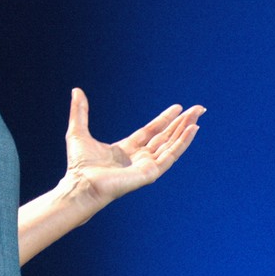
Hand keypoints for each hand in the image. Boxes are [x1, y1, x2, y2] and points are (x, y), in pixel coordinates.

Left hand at [64, 88, 203, 215]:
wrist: (82, 184)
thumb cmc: (79, 165)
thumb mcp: (78, 131)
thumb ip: (79, 111)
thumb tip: (76, 91)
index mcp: (126, 150)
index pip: (151, 131)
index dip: (164, 119)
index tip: (177, 108)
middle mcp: (139, 158)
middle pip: (165, 136)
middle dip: (181, 122)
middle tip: (198, 109)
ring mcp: (146, 165)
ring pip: (171, 144)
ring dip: (185, 130)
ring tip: (198, 116)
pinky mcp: (151, 173)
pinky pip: (171, 155)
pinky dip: (183, 143)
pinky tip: (192, 130)